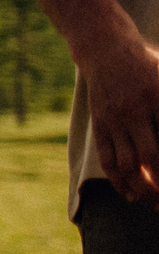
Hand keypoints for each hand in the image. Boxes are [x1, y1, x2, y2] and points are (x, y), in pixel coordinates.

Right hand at [84, 35, 158, 204]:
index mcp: (158, 97)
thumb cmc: (148, 64)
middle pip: (152, 156)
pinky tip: (130, 194)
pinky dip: (118, 180)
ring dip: (142, 188)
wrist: (106, 49)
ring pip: (128, 163)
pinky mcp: (99, 125)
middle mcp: (136, 110)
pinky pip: (107, 157)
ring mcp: (115, 119)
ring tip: (154, 204)